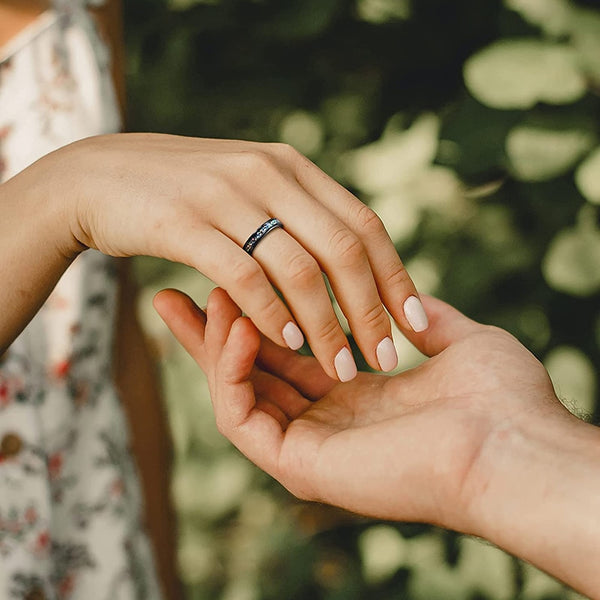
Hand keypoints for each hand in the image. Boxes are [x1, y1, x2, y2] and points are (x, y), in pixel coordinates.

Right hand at [37, 133, 425, 380]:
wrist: (97, 174)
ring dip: (326, 326)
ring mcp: (226, 195)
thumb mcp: (249, 187)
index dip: (396, 276)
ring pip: (299, 269)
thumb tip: (346, 261)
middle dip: (371, 310)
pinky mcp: (184, 223)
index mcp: (293, 167)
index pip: (364, 226)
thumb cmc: (183, 192)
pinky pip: (243, 276)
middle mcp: (269, 174)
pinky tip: (287, 347)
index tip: (417, 323)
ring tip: (344, 369)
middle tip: (387, 357)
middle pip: (343, 249)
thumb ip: (295, 214)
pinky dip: (271, 314)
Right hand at [153, 287, 559, 524]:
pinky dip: (230, 369)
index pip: (286, 351)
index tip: (228, 276)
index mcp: (355, 396)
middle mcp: (324, 422)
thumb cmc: (499, 396)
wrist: (515, 445)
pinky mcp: (298, 464)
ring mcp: (307, 446)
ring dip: (211, 343)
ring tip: (196, 293)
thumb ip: (425, 318)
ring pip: (233, 392)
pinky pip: (241, 414)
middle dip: (208, 331)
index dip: (255, 314)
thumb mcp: (455, 341)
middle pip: (248, 372)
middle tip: (170, 290)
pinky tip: (235, 322)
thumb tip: (408, 294)